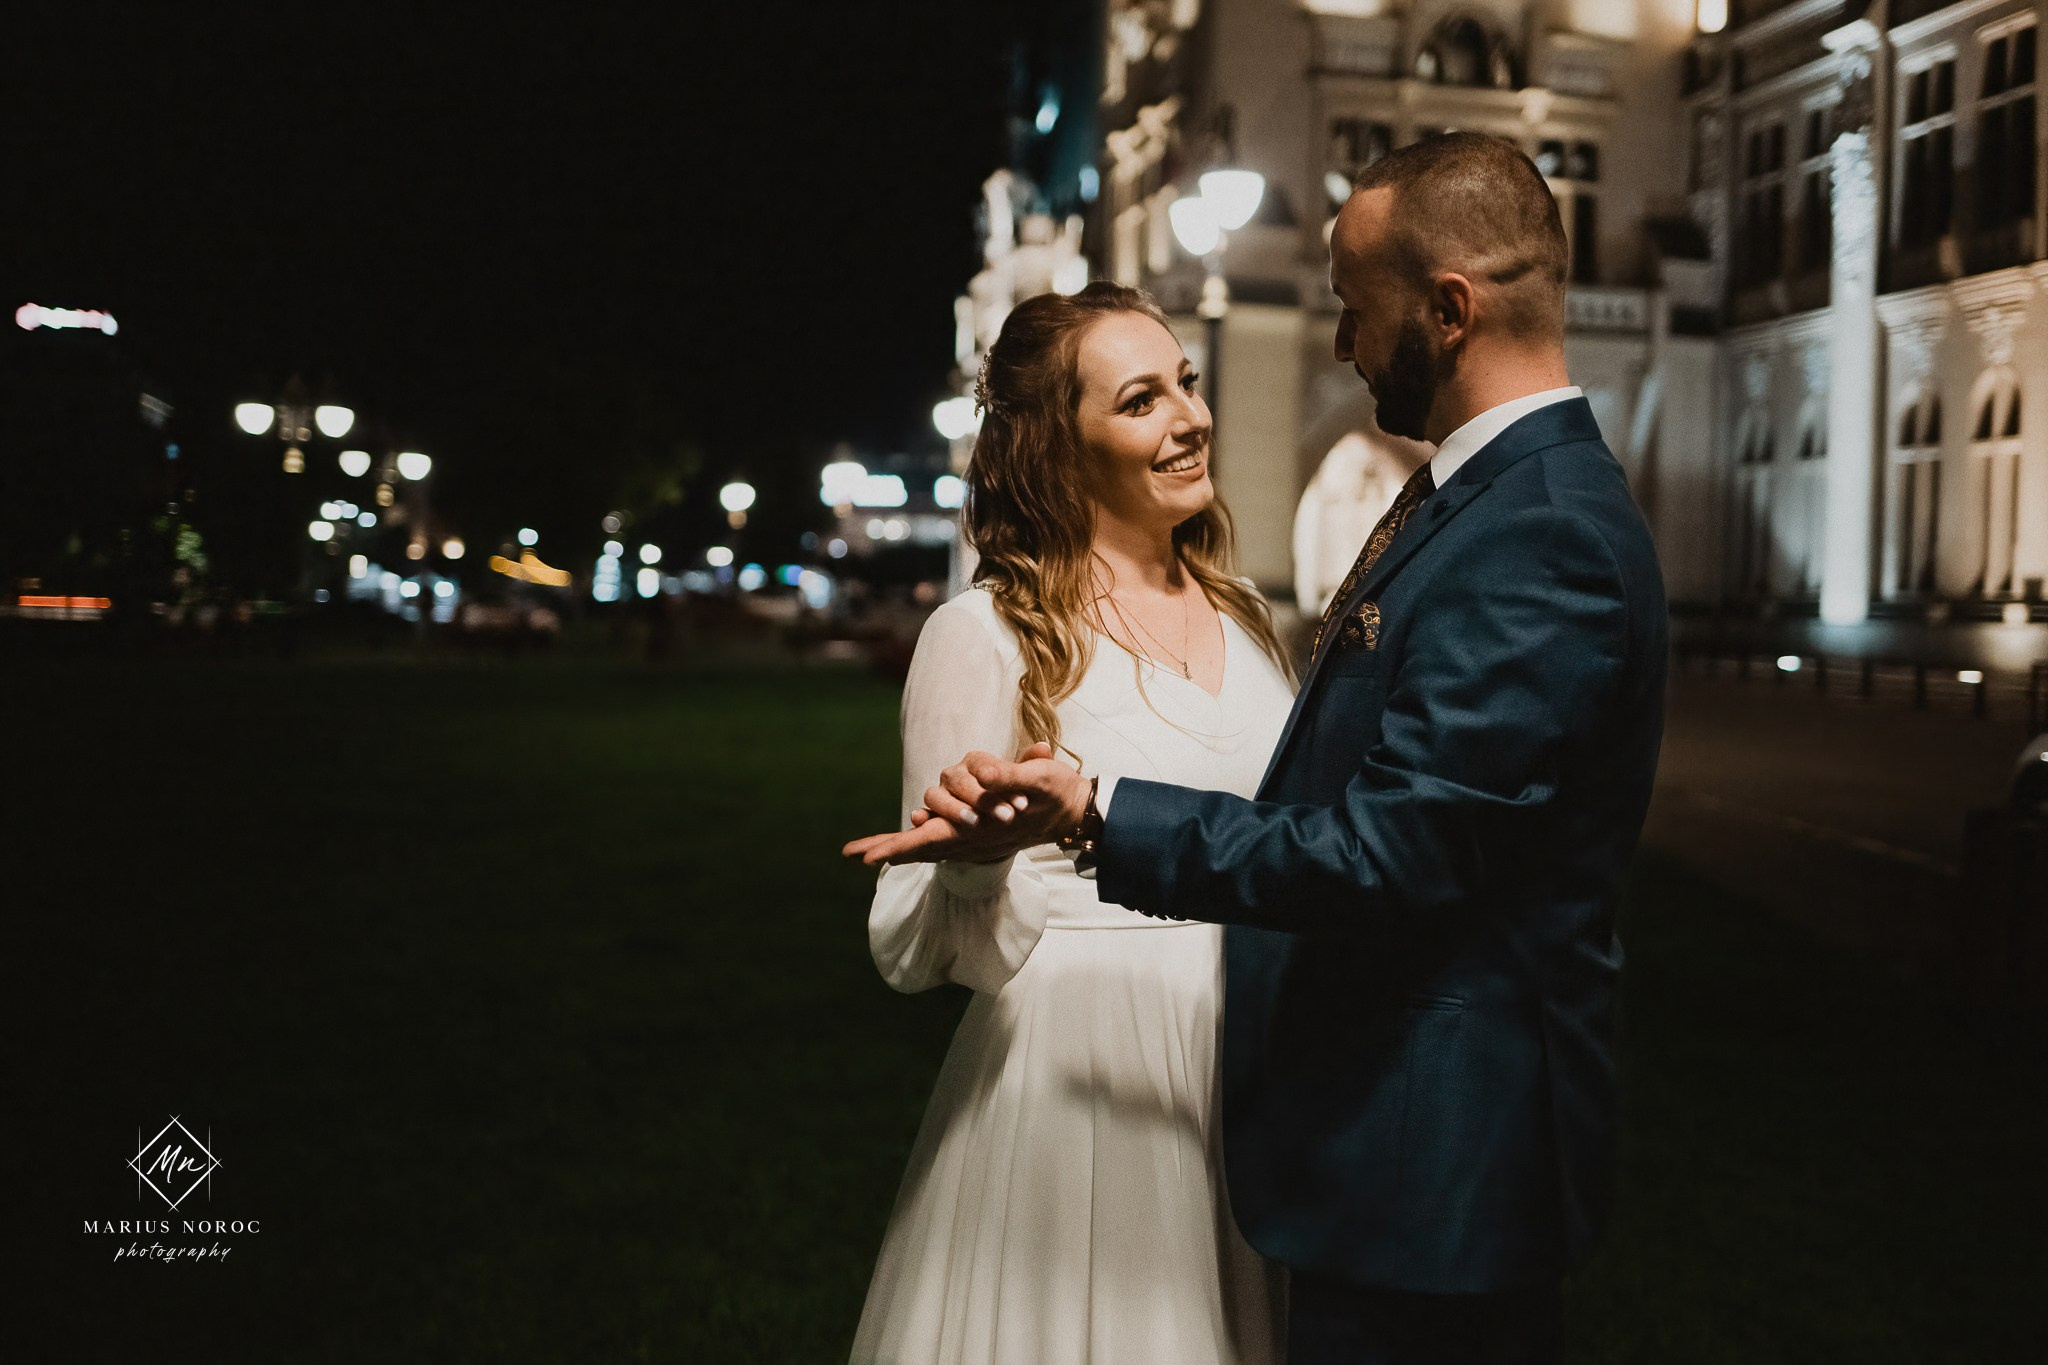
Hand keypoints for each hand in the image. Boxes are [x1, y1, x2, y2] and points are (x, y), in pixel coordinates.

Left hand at [842, 742, 1092, 866]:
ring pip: (928, 842)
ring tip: (867, 850)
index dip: (899, 848)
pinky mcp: (978, 830)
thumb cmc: (1057, 793)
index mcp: (982, 829)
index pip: (932, 840)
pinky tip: (912, 825)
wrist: (1076, 810)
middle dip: (887, 848)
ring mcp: (975, 836)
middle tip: (853, 853)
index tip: (869, 860)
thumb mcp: (1040, 778)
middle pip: (921, 846)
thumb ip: (1012, 774)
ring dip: (900, 843)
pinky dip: (921, 836)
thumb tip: (986, 774)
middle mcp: (973, 838)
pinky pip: (942, 835)